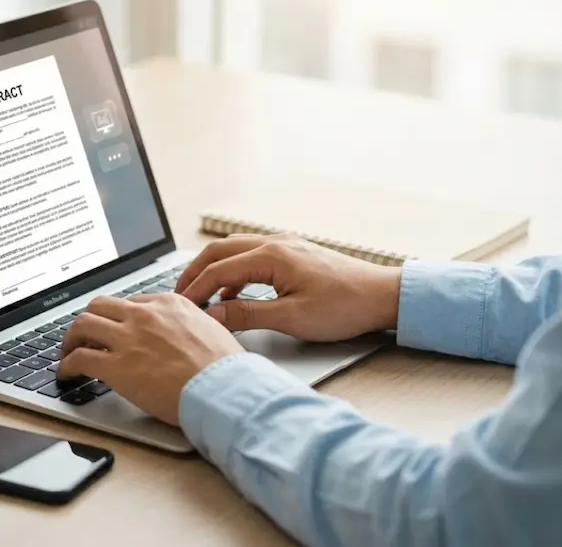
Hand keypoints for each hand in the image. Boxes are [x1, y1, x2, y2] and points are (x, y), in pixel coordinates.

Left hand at [58, 293, 242, 425]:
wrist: (225, 389)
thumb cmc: (226, 370)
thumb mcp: (212, 330)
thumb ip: (192, 327)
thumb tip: (188, 336)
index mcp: (170, 304)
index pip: (132, 302)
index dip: (119, 318)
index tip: (116, 329)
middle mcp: (145, 315)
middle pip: (101, 305)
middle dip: (89, 319)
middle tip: (85, 334)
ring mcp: (129, 339)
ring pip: (83, 324)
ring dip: (71, 338)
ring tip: (68, 351)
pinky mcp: (116, 366)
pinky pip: (79, 358)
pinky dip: (67, 365)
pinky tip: (67, 373)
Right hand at [176, 233, 401, 341]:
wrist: (382, 296)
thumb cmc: (344, 307)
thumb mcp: (291, 318)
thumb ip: (246, 314)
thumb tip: (212, 315)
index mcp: (271, 256)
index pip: (218, 271)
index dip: (195, 291)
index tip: (180, 309)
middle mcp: (274, 242)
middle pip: (218, 251)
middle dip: (194, 273)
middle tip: (178, 295)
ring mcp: (284, 244)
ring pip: (233, 249)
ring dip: (212, 269)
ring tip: (199, 293)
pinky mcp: (292, 252)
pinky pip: (250, 254)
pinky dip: (232, 271)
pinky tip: (233, 293)